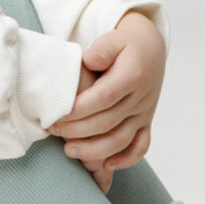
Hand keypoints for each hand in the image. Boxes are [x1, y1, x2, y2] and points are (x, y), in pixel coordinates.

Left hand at [47, 13, 165, 193]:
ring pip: (122, 139)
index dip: (79, 109)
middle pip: (109, 121)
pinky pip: (141, 146)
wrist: (151, 49)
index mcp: (132, 75)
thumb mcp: (114, 38)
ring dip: (95, 150)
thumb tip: (90, 60)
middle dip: (78, 130)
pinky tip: (106, 165)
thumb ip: (103, 49)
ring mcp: (144, 112)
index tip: (57, 116)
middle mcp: (140, 97)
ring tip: (69, 151)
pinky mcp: (146, 122)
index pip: (104, 97)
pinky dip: (126, 159)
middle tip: (53, 131)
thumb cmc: (125, 44)